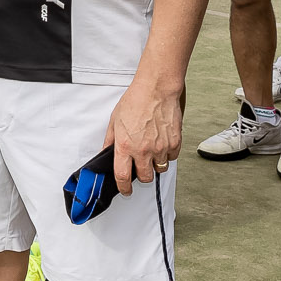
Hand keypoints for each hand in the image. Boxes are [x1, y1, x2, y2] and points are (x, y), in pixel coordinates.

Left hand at [105, 78, 183, 194]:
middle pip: (144, 177)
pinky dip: (167, 154)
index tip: (125, 190)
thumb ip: (110, 140)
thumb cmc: (135, 101)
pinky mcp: (174, 143)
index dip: (123, 188)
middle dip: (142, 175)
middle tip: (140, 166)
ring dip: (155, 164)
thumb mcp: (115, 121)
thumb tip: (106, 153)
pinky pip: (172, 158)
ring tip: (152, 150)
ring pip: (160, 169)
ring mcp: (160, 148)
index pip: (122, 176)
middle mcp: (143, 150)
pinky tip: (162, 143)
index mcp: (125, 146)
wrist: (156, 90)